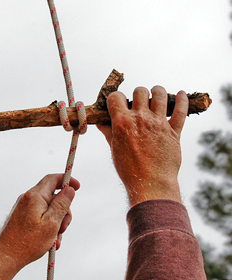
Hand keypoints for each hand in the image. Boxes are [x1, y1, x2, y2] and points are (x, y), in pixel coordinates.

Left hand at [0, 174, 79, 279]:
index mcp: (35, 197)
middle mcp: (27, 199)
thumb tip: (69, 189)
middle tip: (63, 228)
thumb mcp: (52, 223)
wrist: (6, 257)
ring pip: (48, 210)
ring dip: (56, 223)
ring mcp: (23, 208)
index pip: (53, 179)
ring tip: (55, 240)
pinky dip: (47, 227)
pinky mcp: (22, 217)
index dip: (67, 180)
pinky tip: (49, 242)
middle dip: (63, 212)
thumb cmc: (28, 242)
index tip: (78, 187)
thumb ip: (62, 204)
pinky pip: (40, 217)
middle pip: (53, 197)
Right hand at [97, 86, 188, 206]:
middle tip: (140, 103)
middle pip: (140, 91)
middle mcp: (140, 119)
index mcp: (122, 123)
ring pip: (160, 94)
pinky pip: (181, 109)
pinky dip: (182, 100)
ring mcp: (158, 123)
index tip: (119, 103)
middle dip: (138, 95)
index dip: (116, 98)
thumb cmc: (130, 170)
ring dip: (157, 92)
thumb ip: (108, 132)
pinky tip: (181, 94)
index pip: (116, 97)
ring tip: (157, 96)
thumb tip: (101, 123)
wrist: (150, 184)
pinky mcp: (174, 131)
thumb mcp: (114, 150)